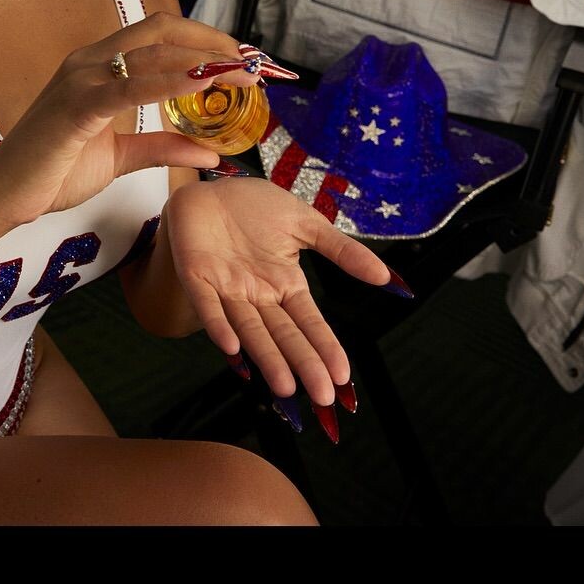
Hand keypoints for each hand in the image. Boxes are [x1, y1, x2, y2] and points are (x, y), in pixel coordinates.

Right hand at [0, 13, 266, 225]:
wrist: (4, 196)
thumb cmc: (53, 171)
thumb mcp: (121, 157)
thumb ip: (162, 148)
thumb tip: (212, 154)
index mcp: (97, 64)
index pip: (159, 34)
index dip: (204, 39)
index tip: (241, 58)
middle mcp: (89, 60)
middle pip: (162, 31)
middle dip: (213, 42)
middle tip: (253, 62)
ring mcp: (80, 78)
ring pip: (152, 53)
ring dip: (203, 61)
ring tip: (241, 73)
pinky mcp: (75, 106)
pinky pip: (129, 86)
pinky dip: (169, 82)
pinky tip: (198, 86)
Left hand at [164, 175, 395, 414]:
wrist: (209, 187)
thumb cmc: (255, 207)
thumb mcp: (306, 224)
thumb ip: (341, 251)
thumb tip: (385, 277)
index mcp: (285, 283)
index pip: (309, 322)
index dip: (325, 347)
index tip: (342, 376)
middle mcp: (258, 295)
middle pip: (283, 334)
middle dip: (303, 363)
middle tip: (322, 397)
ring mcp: (227, 289)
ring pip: (250, 330)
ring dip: (266, 358)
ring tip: (285, 387)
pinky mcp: (197, 277)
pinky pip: (209, 306)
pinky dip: (219, 325)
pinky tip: (231, 347)